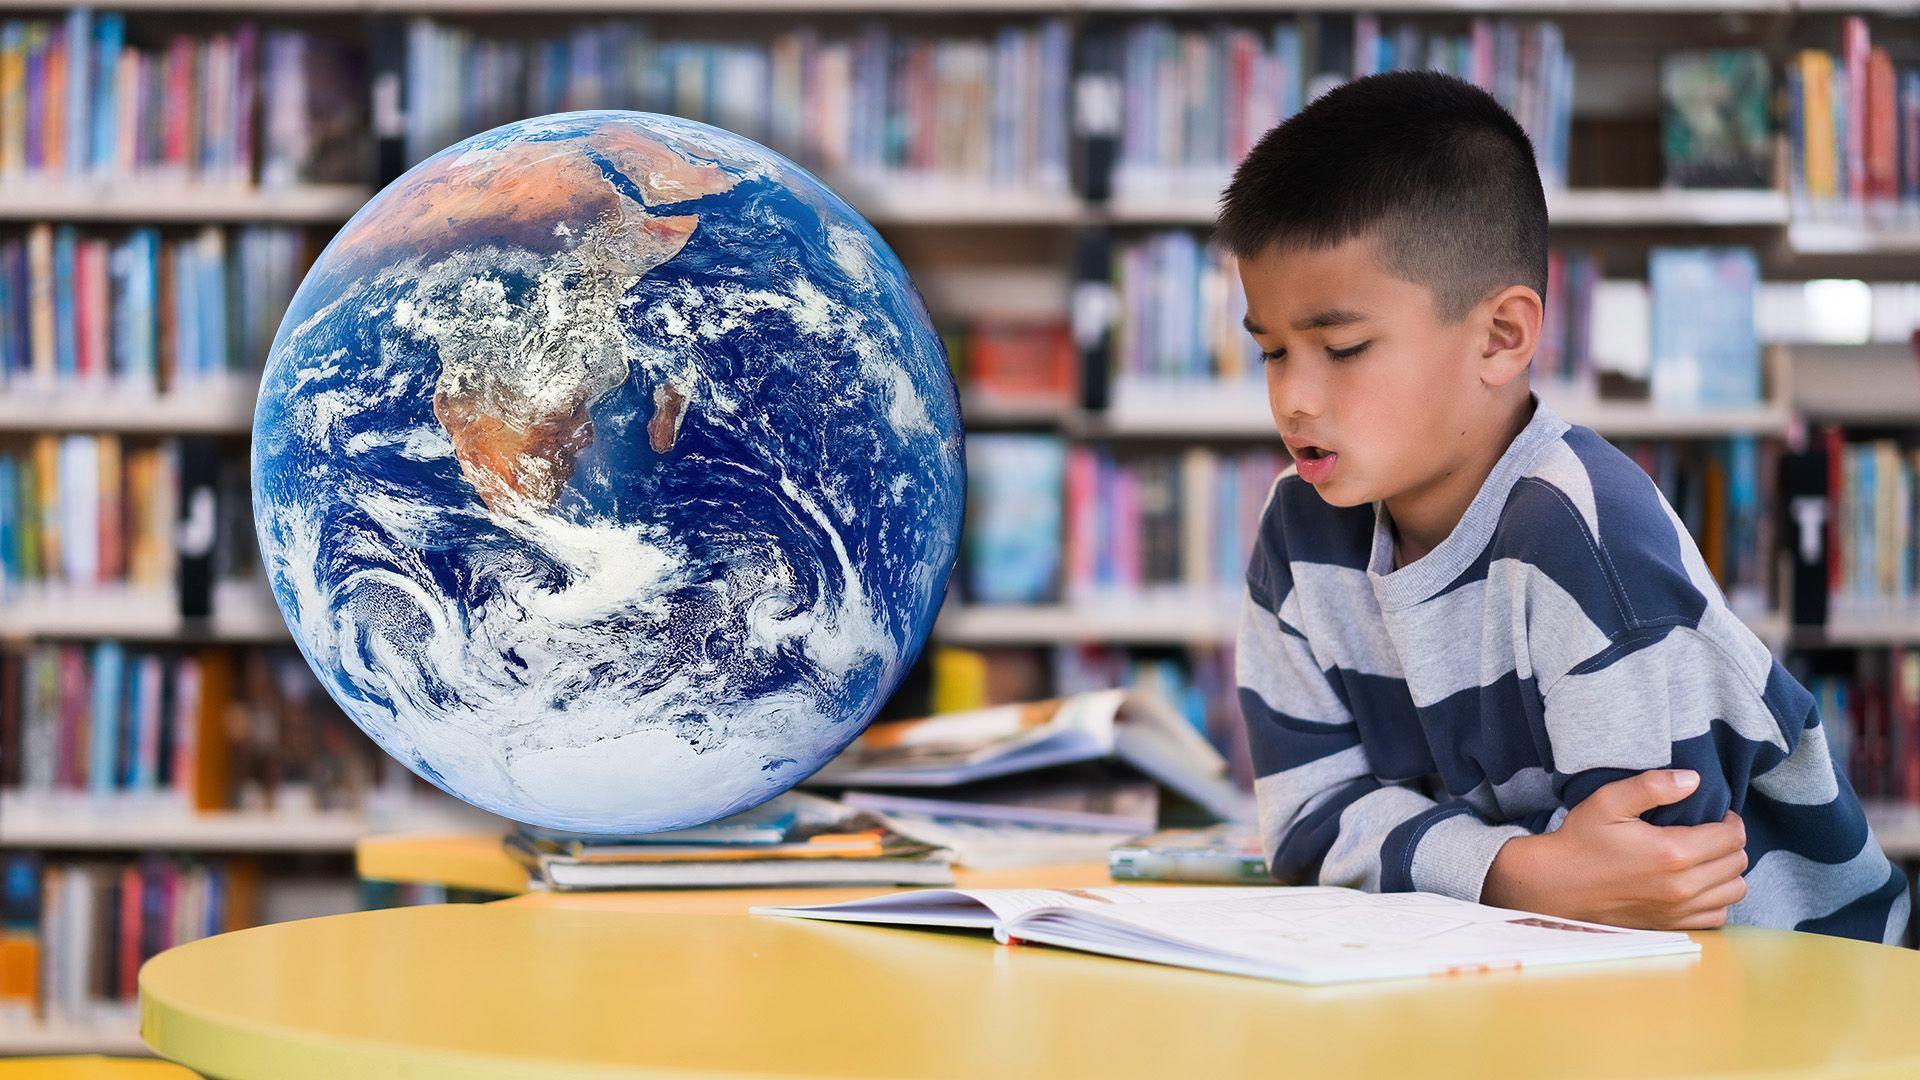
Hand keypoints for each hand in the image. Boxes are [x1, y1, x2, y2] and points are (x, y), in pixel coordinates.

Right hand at [1481, 769, 1747, 930]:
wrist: (1555, 885)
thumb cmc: (1580, 841)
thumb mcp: (1608, 802)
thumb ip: (1652, 786)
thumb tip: (1694, 779)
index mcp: (1673, 853)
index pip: (1733, 837)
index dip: (1731, 820)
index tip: (1716, 814)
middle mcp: (1682, 886)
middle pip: (1737, 863)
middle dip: (1730, 843)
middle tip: (1709, 832)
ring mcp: (1678, 910)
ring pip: (1734, 891)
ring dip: (1727, 872)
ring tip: (1706, 857)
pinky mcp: (1671, 925)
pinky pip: (1717, 916)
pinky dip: (1716, 899)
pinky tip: (1698, 884)